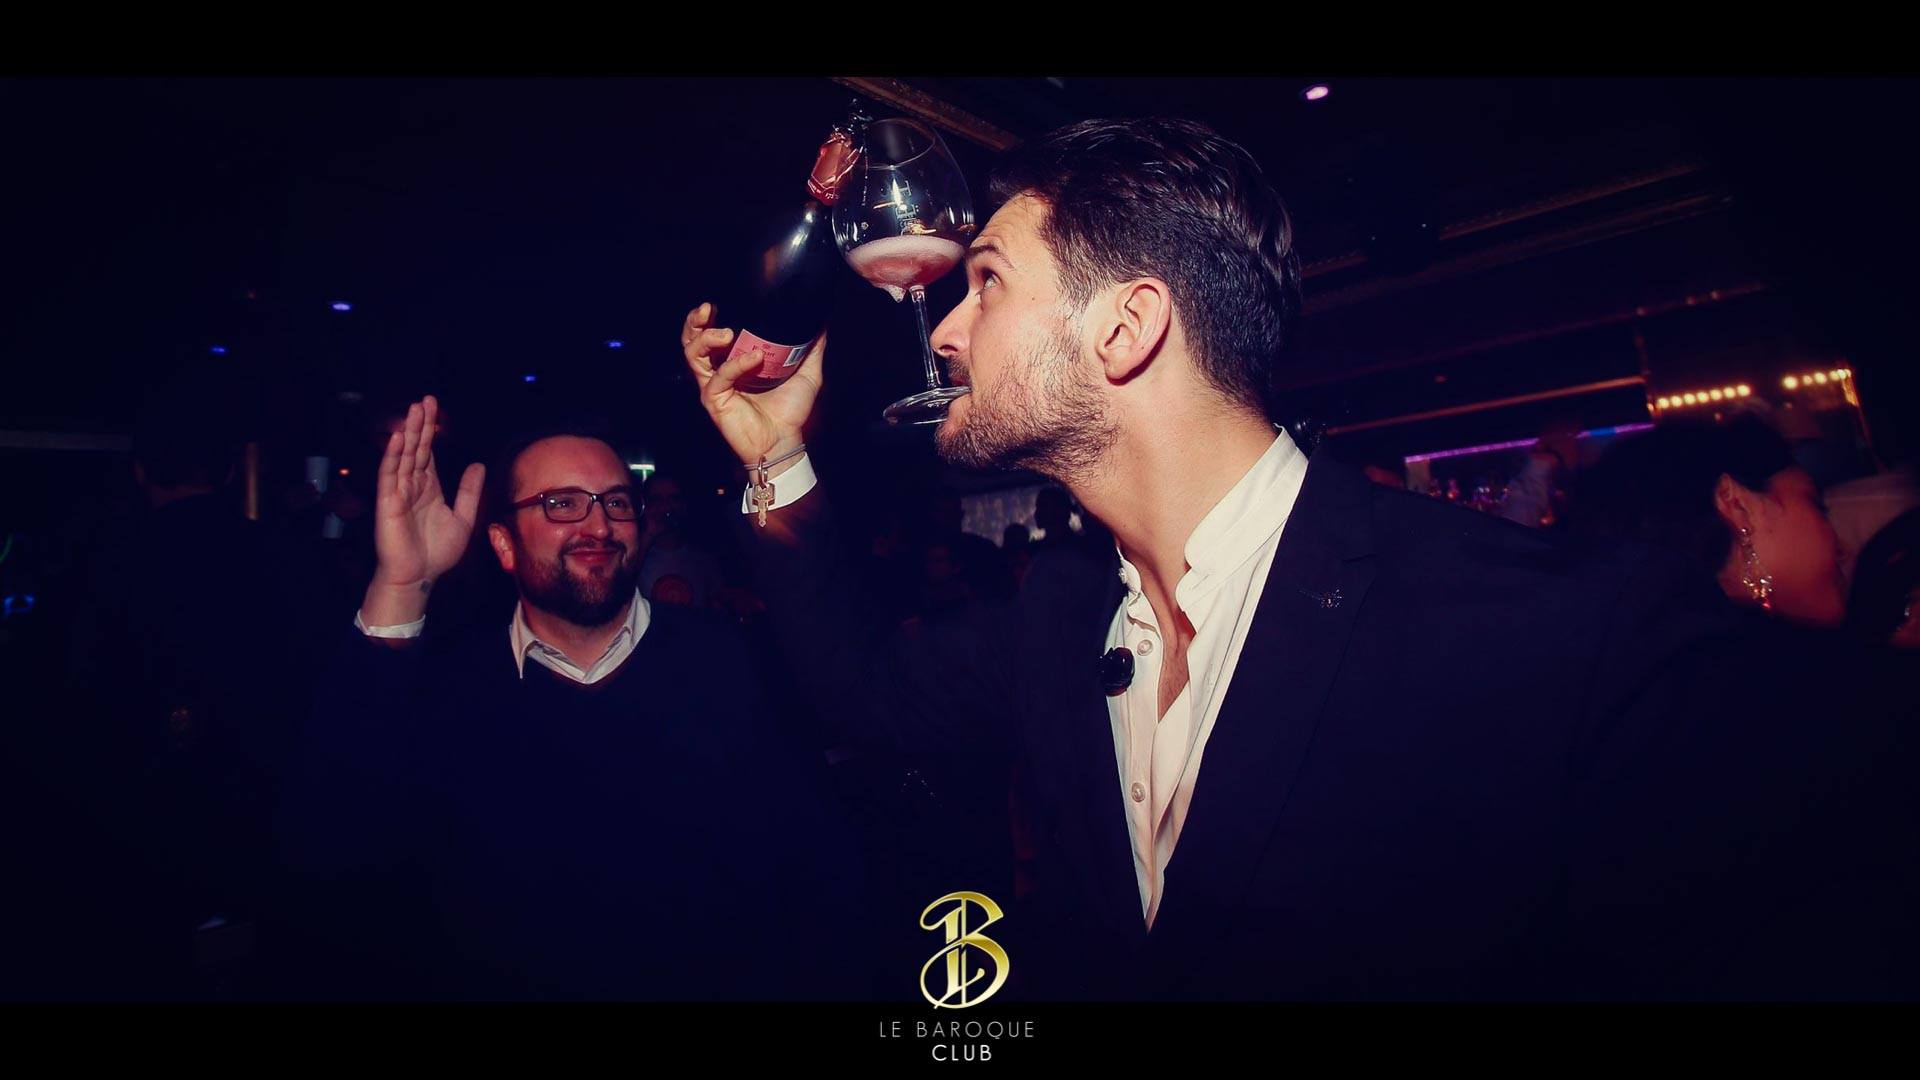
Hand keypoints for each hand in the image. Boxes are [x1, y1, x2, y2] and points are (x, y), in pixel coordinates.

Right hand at [361, 395, 484, 625]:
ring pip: (403, 457)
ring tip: (413, 411)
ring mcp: (398, 493)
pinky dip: (393, 457)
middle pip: (416, 449)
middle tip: (425, 400)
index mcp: (429, 488)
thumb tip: (479, 464)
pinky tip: (397, 439)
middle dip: (420, 425)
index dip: (430, 431)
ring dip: (407, 434)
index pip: (428, 453)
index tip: (433, 409)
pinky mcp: (388, 503)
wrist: (420, 576)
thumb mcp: (463, 517)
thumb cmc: (437, 552)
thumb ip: (470, 491)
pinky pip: (390, 476)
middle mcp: (412, 486)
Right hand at [680, 301, 822, 471]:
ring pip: (693, 354)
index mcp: (734, 359)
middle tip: (709, 308)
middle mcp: (719, 369)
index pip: (711, 331)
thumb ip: (811, 348)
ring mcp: (714, 384)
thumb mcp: (806, 373)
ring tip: (726, 332)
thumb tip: (821, 323)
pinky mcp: (714, 399)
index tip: (718, 300)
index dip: (708, 315)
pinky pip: (719, 376)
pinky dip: (736, 364)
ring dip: (706, 338)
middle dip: (696, 320)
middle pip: (692, 339)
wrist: (785, 440)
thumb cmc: (790, 410)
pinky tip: (754, 358)